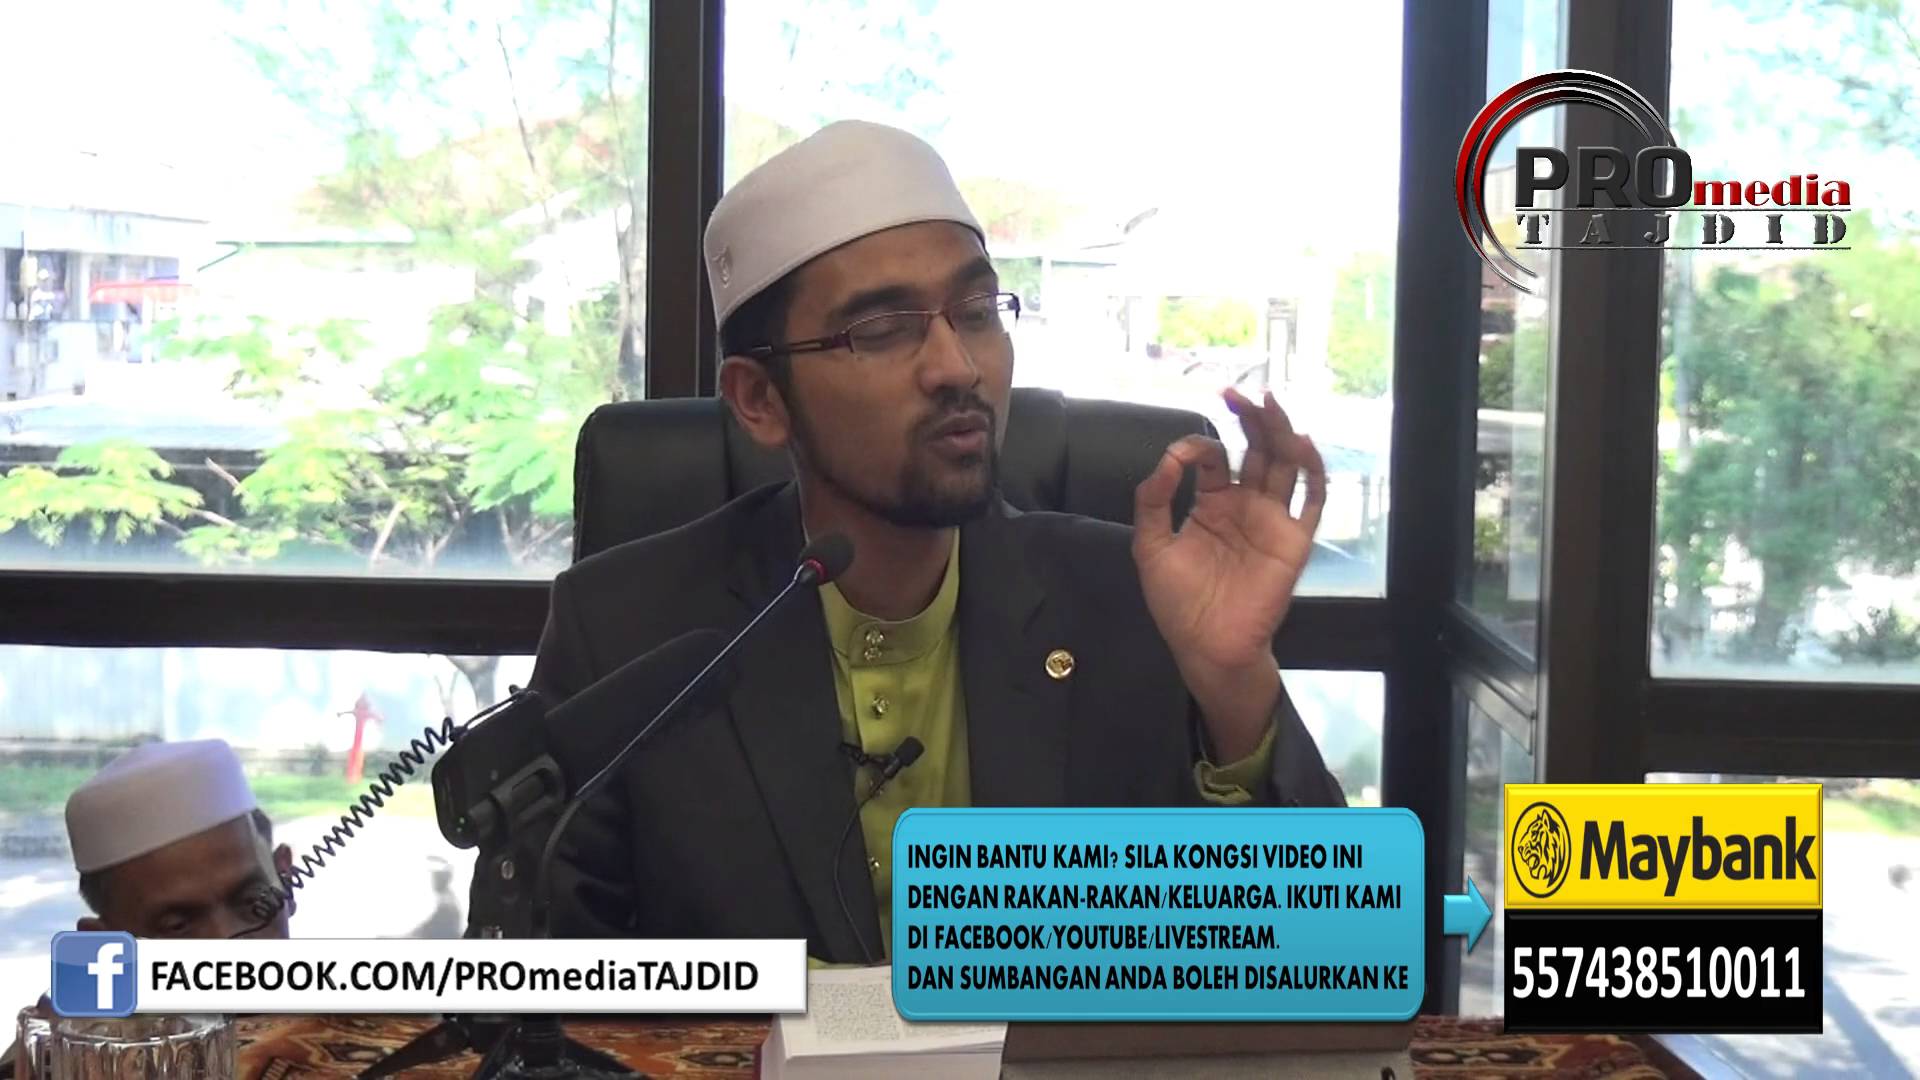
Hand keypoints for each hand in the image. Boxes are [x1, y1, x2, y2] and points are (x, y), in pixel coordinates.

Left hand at [1132, 388, 1326, 757]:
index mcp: (1212, 504)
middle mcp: (1246, 505)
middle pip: (1256, 451)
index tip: (1183, 454)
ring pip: (1285, 465)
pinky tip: (1301, 445)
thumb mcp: (1150, 546)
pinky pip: (1311, 500)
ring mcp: (1272, 520)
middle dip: (1250, 420)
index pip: (1215, 458)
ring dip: (1280, 433)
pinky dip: (1312, 472)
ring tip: (1269, 404)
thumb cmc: (1178, 602)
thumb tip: (1168, 458)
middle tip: (1240, 393)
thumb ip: (1153, 500)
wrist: (1206, 645)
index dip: (1199, 447)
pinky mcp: (1294, 540)